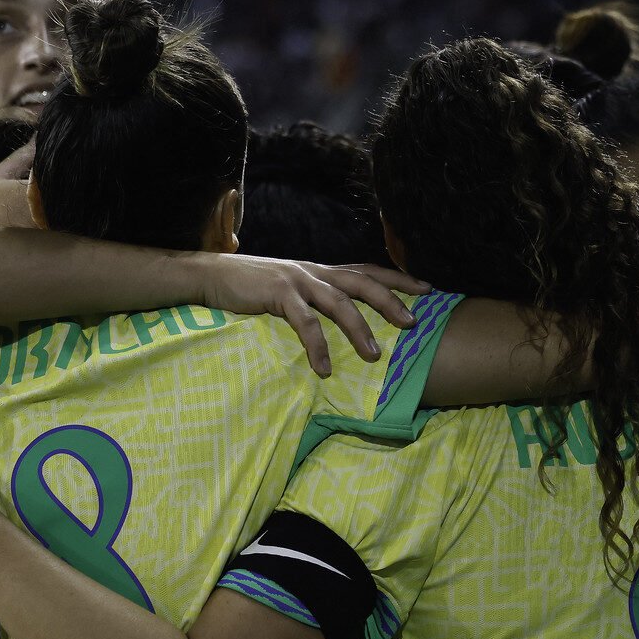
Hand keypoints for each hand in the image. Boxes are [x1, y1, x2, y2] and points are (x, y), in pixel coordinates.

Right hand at [197, 255, 431, 376]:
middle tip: (414, 323)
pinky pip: (304, 323)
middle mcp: (315, 271)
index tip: (427, 289)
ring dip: (359, 330)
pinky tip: (324, 368)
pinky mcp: (278, 293)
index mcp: (321, 270)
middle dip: (391, 302)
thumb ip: (315, 298)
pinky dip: (317, 346)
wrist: (212, 276)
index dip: (398, 278)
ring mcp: (297, 280)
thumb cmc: (252, 287)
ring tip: (375, 356)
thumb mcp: (291, 289)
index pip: (367, 269)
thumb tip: (340, 319)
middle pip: (362, 283)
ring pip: (339, 302)